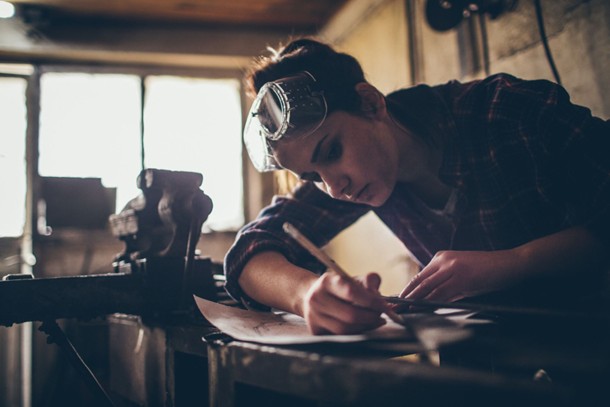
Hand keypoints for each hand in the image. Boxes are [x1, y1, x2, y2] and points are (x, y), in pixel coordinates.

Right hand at [302, 271, 388, 334]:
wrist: (311, 296)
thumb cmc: (338, 288)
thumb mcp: (352, 278)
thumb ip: (369, 280)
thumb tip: (378, 296)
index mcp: (327, 281)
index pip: (351, 292)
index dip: (371, 301)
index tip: (384, 305)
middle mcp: (317, 298)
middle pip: (350, 315)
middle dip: (371, 317)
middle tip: (381, 315)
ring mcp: (313, 316)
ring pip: (346, 329)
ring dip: (365, 326)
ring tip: (374, 320)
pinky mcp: (315, 331)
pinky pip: (341, 337)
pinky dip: (356, 332)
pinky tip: (362, 326)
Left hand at [399, 250, 517, 302]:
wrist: (509, 263)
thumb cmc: (487, 271)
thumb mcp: (462, 277)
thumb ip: (447, 286)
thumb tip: (432, 300)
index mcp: (441, 258)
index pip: (420, 276)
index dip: (407, 290)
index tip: (396, 301)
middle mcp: (444, 260)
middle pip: (420, 281)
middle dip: (405, 297)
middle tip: (392, 308)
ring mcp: (452, 268)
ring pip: (428, 287)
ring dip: (413, 301)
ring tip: (402, 311)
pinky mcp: (461, 277)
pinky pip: (441, 292)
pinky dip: (429, 302)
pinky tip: (420, 308)